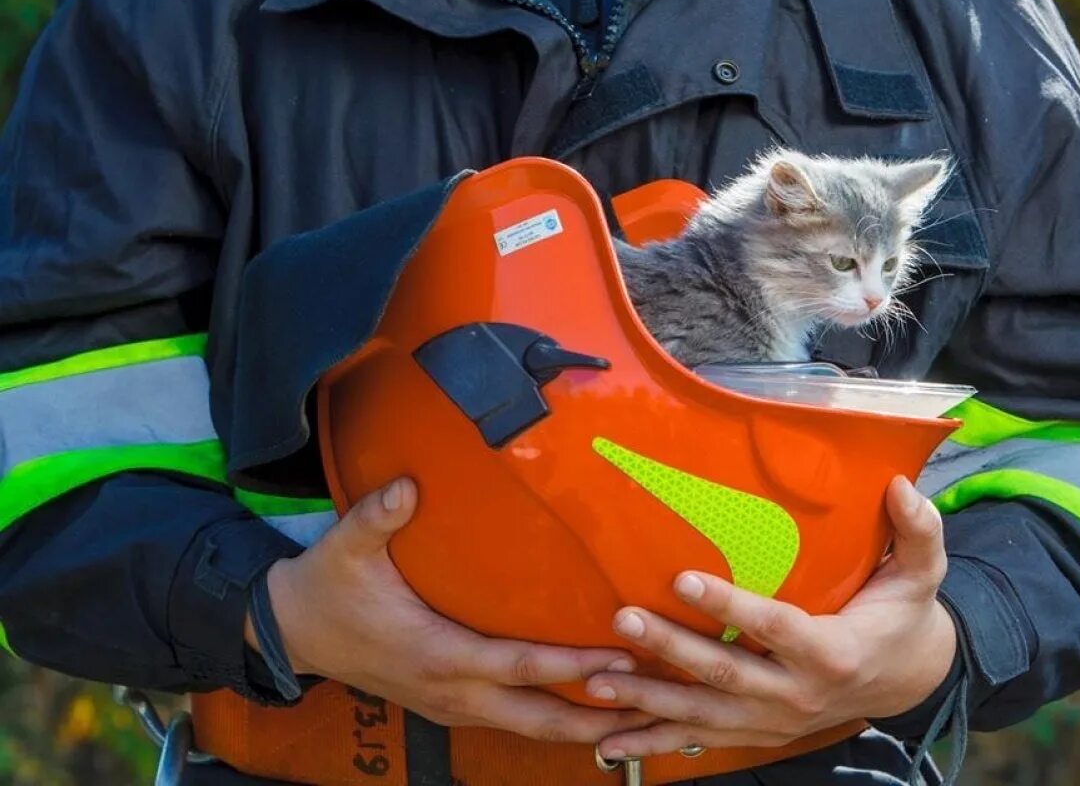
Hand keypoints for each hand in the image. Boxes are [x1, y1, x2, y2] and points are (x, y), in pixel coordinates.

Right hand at [250, 478, 649, 742]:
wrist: (293, 634)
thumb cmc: (327, 591)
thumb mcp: (345, 548)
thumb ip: (377, 517)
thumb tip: (405, 486)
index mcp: (437, 654)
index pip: (518, 665)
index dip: (571, 666)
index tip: (620, 659)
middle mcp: (451, 691)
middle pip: (536, 718)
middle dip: (596, 718)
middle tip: (651, 707)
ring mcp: (451, 705)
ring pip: (527, 727)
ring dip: (581, 725)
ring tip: (636, 715)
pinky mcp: (450, 705)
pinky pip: (511, 720)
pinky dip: (551, 719)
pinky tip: (585, 709)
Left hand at [587, 476, 955, 758]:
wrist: (907, 680)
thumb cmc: (902, 616)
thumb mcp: (921, 572)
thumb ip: (917, 531)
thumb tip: (899, 486)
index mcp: (832, 651)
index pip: (773, 626)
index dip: (728, 605)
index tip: (682, 579)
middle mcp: (799, 693)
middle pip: (725, 673)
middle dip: (670, 648)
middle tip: (623, 618)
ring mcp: (775, 720)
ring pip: (704, 713)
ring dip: (649, 698)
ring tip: (601, 679)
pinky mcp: (758, 732)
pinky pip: (700, 739)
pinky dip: (654, 741)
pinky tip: (610, 741)